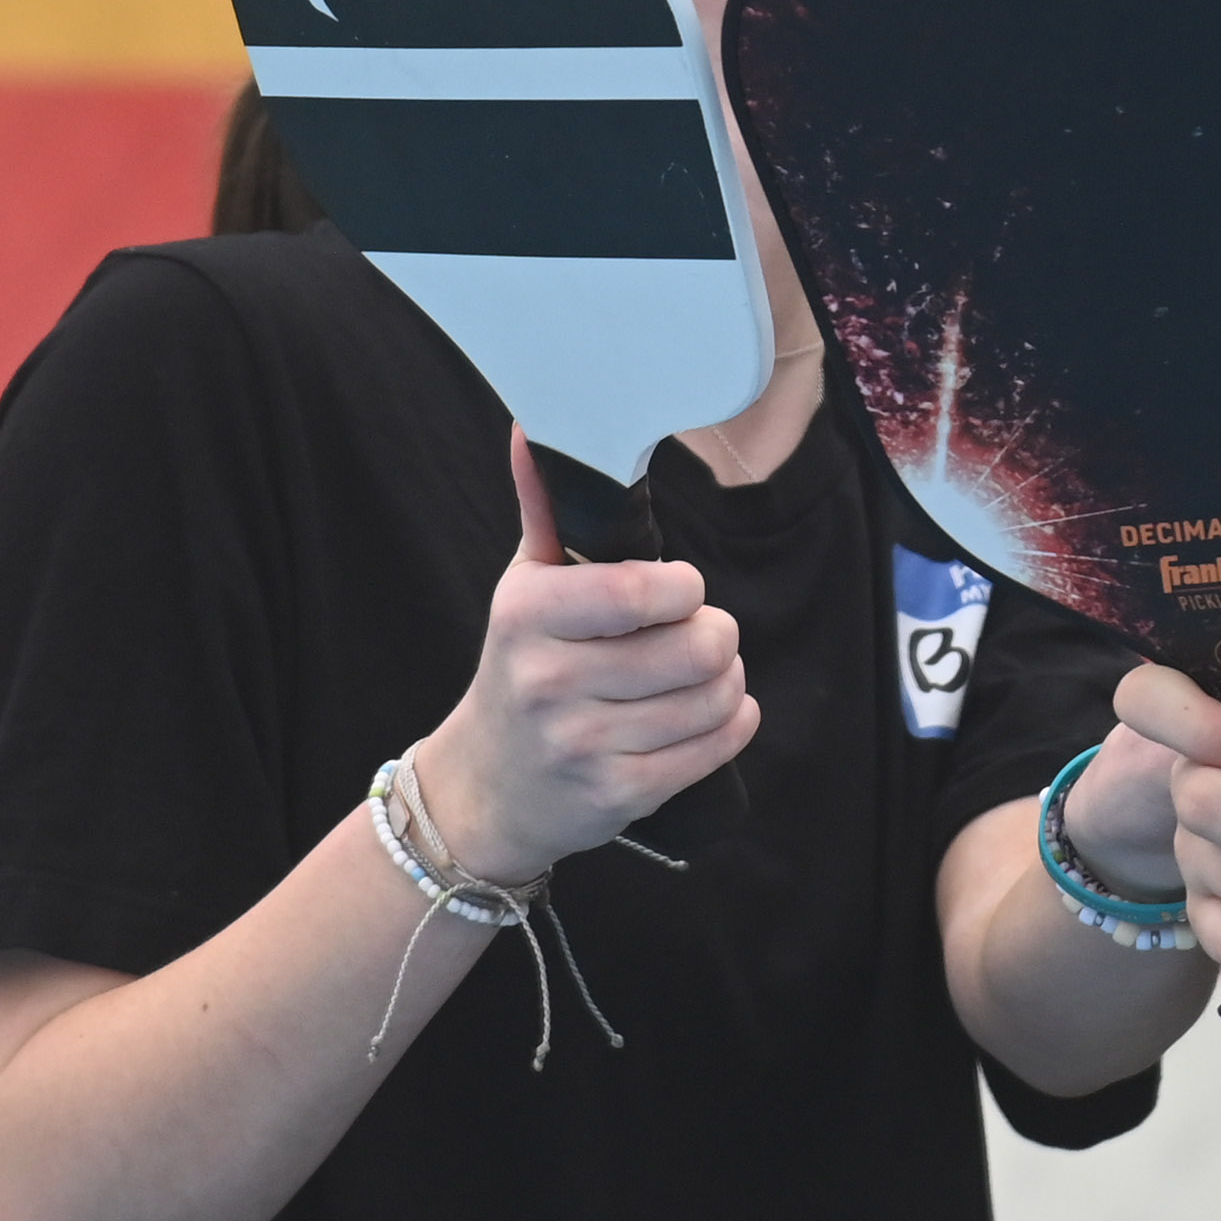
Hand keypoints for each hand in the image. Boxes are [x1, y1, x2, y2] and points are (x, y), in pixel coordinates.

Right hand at [416, 434, 758, 880]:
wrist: (488, 785)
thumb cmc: (522, 665)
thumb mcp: (524, 584)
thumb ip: (546, 508)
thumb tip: (534, 425)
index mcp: (529, 615)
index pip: (640, 591)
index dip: (684, 589)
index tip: (679, 590)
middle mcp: (550, 681)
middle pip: (696, 647)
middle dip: (716, 634)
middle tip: (700, 633)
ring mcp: (583, 745)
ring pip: (714, 698)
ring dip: (728, 680)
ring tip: (703, 673)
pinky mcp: (617, 795)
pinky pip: (714, 749)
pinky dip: (732, 723)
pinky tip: (713, 711)